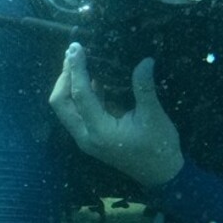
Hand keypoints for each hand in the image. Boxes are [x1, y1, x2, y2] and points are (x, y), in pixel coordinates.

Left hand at [49, 46, 183, 186]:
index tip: (77, 48)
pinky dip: (80, 93)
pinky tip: (92, 77)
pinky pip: (77, 112)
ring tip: (78, 60)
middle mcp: (85, 136)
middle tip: (74, 54)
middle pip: (60, 103)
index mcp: (99, 131)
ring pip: (66, 108)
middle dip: (64, 77)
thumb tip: (145, 61)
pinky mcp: (91, 136)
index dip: (76, 69)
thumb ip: (144, 88)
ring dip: (69, 84)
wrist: (162, 175)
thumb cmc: (159, 148)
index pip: (79, 95)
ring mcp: (86, 137)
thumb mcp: (154, 116)